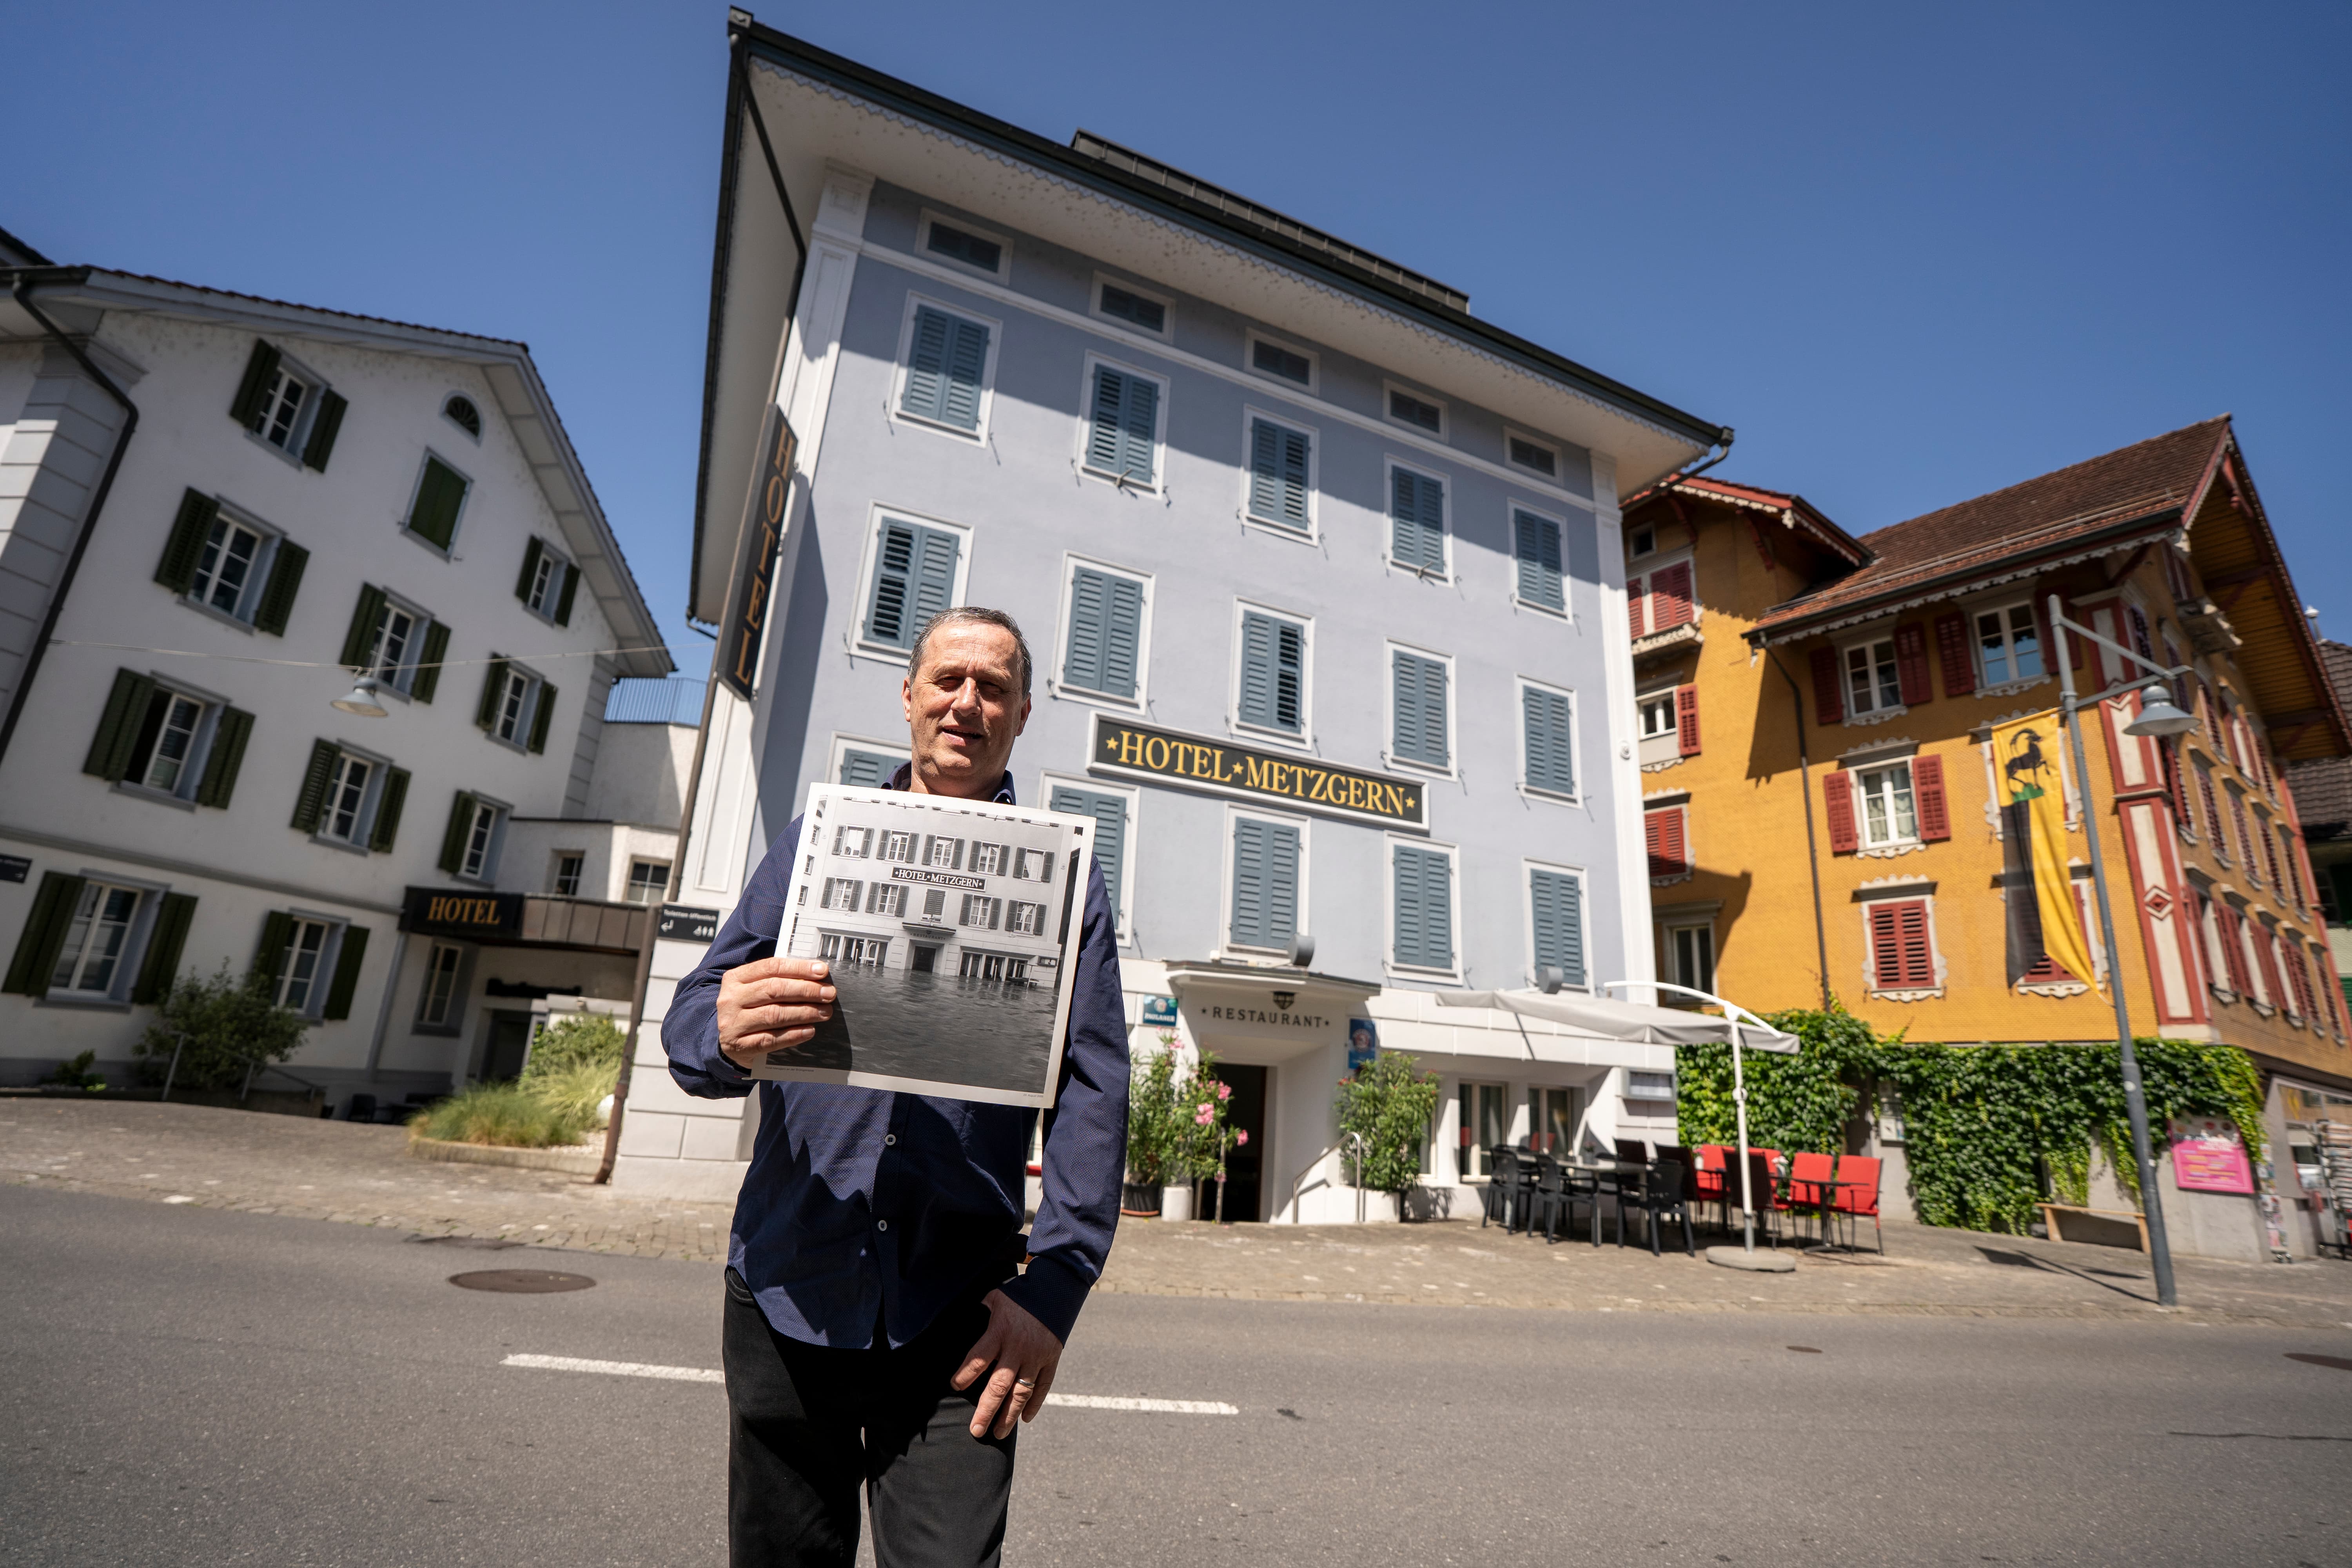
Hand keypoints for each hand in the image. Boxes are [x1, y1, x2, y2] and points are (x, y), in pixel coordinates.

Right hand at [715, 957, 834, 1068]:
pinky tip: (810, 1030)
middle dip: (806, 990)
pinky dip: (793, 1034)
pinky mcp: (738, 1045)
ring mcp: (732, 1023)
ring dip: (804, 1012)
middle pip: (774, 990)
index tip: (822, 971)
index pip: (771, 967)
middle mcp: (730, 999)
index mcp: (735, 978)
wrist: (728, 1041)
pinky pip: (770, 1039)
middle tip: (828, 994)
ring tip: (824, 1012)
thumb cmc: (751, 1010)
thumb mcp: (757, 990)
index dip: (799, 968)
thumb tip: (816, 976)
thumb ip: (780, 981)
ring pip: (774, 1015)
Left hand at [952, 1289, 1062, 1438]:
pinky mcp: (1051, 1360)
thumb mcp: (994, 1299)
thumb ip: (979, 1314)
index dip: (965, 1374)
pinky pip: (1043, 1387)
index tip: (955, 1385)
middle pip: (999, 1386)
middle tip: (976, 1430)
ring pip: (1021, 1393)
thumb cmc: (1018, 1296)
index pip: (978, 1358)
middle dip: (986, 1410)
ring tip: (999, 1433)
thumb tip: (955, 1323)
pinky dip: (1035, 1404)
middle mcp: (1018, 1348)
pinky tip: (1025, 1419)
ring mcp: (1036, 1357)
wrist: (1055, 1290)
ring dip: (1009, 1415)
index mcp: (1000, 1332)